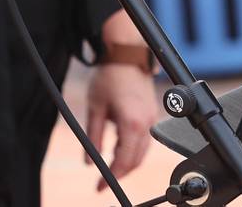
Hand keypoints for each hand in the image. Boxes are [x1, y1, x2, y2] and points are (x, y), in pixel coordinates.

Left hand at [85, 62, 157, 189]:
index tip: (100, 186)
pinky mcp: (152, 115)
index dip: (112, 176)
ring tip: (108, 164)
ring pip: (142, 152)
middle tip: (103, 179)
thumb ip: (93, 135)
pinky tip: (118, 148)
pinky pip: (145, 141)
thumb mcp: (94, 107)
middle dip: (120, 172)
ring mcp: (152, 120)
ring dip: (127, 161)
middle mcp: (146, 124)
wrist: (126, 56)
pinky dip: (132, 149)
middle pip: (136, 160)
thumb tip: (89, 160)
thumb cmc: (109, 77)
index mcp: (132, 123)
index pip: (124, 160)